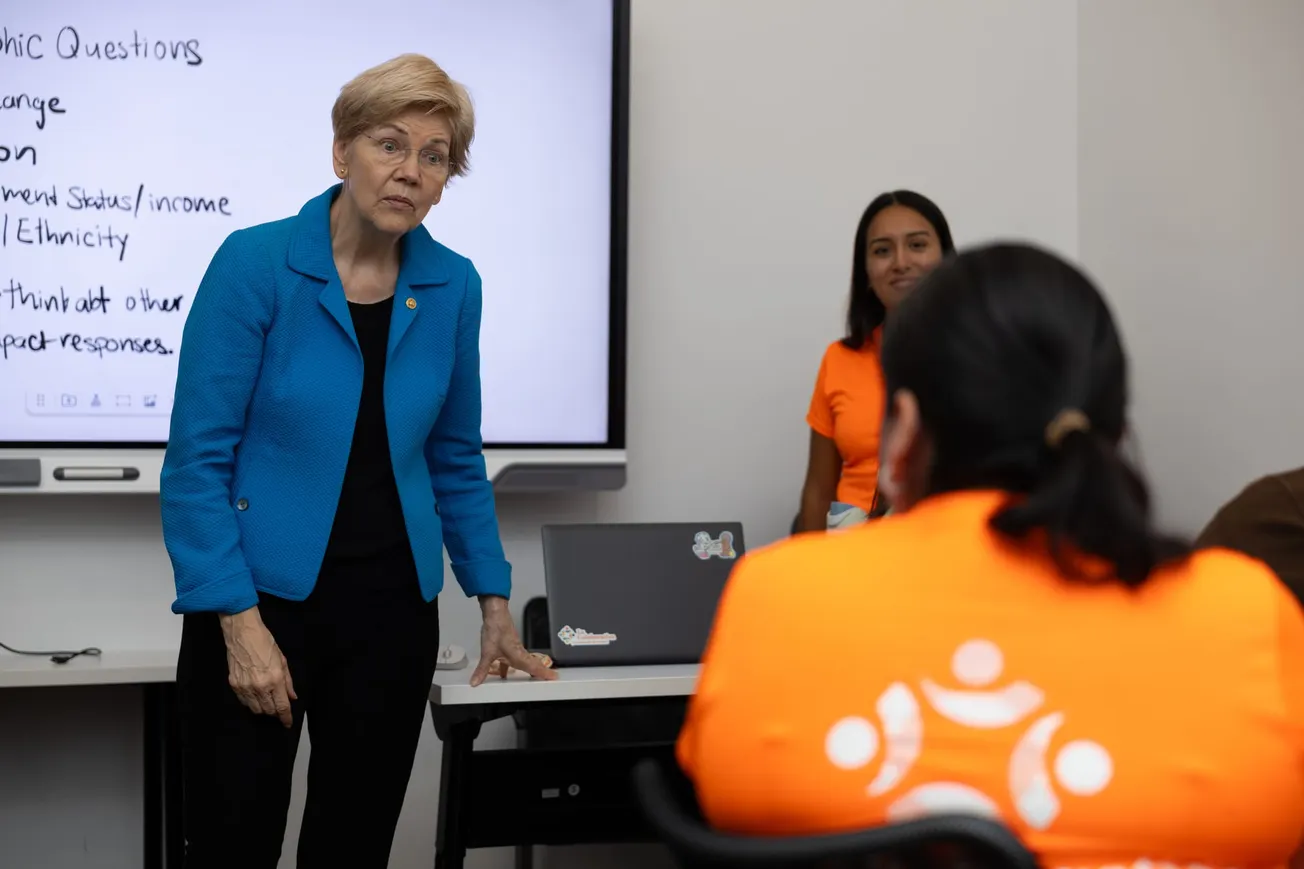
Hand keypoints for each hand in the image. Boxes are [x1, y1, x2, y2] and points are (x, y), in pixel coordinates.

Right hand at [219, 606, 297, 726]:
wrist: (242, 633)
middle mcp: (259, 687)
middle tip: (278, 707)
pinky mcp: (234, 685)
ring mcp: (245, 687)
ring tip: (267, 700)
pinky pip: (244, 702)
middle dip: (275, 712)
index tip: (287, 723)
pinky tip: (255, 695)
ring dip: (263, 708)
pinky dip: (251, 702)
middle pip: (268, 710)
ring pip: (255, 709)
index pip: (281, 706)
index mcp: (274, 679)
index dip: (285, 718)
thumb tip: (292, 696)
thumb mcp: (282, 660)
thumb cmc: (264, 642)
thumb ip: (288, 681)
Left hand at [470, 596, 557, 685]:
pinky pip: (515, 658)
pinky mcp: (510, 645)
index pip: (534, 667)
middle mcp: (519, 652)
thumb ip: (482, 670)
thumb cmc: (496, 629)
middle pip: (533, 665)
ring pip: (525, 661)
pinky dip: (514, 666)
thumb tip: (476, 681)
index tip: (555, 677)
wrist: (495, 614)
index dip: (545, 673)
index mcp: (518, 656)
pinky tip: (506, 671)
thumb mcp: (487, 653)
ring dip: (531, 668)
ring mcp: (515, 648)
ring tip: (533, 676)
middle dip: (542, 672)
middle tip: (551, 677)